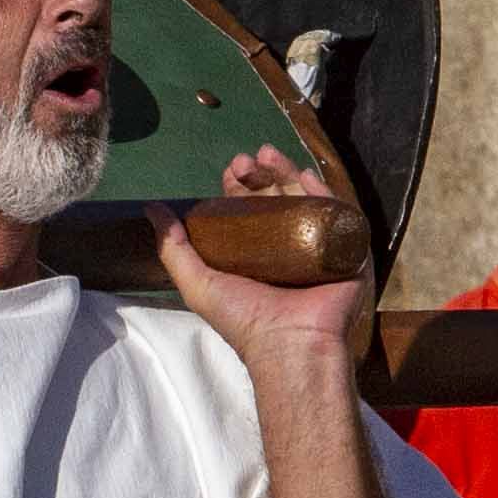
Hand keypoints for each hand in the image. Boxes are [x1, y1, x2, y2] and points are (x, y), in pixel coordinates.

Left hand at [150, 147, 367, 391]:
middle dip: (262, 173)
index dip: (240, 186)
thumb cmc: (244, 317)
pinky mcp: (345, 250)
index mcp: (257, 254)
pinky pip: (337, 214)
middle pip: (277, 198)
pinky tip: (305, 174)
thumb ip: (173, 248)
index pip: (250, 209)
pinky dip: (322, 192)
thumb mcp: (198, 284)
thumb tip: (151, 209)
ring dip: (287, 172)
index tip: (231, 169)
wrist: (290, 343)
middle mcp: (287, 247)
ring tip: (268, 154)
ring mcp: (318, 247)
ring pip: (304, 199)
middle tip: (247, 159)